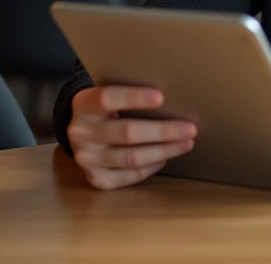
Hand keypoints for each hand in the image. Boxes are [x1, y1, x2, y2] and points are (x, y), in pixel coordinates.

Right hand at [67, 85, 196, 189]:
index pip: (107, 98)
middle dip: (163, 131)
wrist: (82, 130)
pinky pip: (129, 176)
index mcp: (83, 105)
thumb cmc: (107, 108)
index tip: (161, 96)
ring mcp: (86, 159)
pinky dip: (151, 167)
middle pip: (127, 132)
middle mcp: (80, 133)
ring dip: (164, 151)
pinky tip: (164, 158)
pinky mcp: (96, 178)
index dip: (134, 97)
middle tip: (190, 128)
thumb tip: (173, 97)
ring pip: (132, 158)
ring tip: (186, 143)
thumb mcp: (110, 93)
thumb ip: (130, 93)